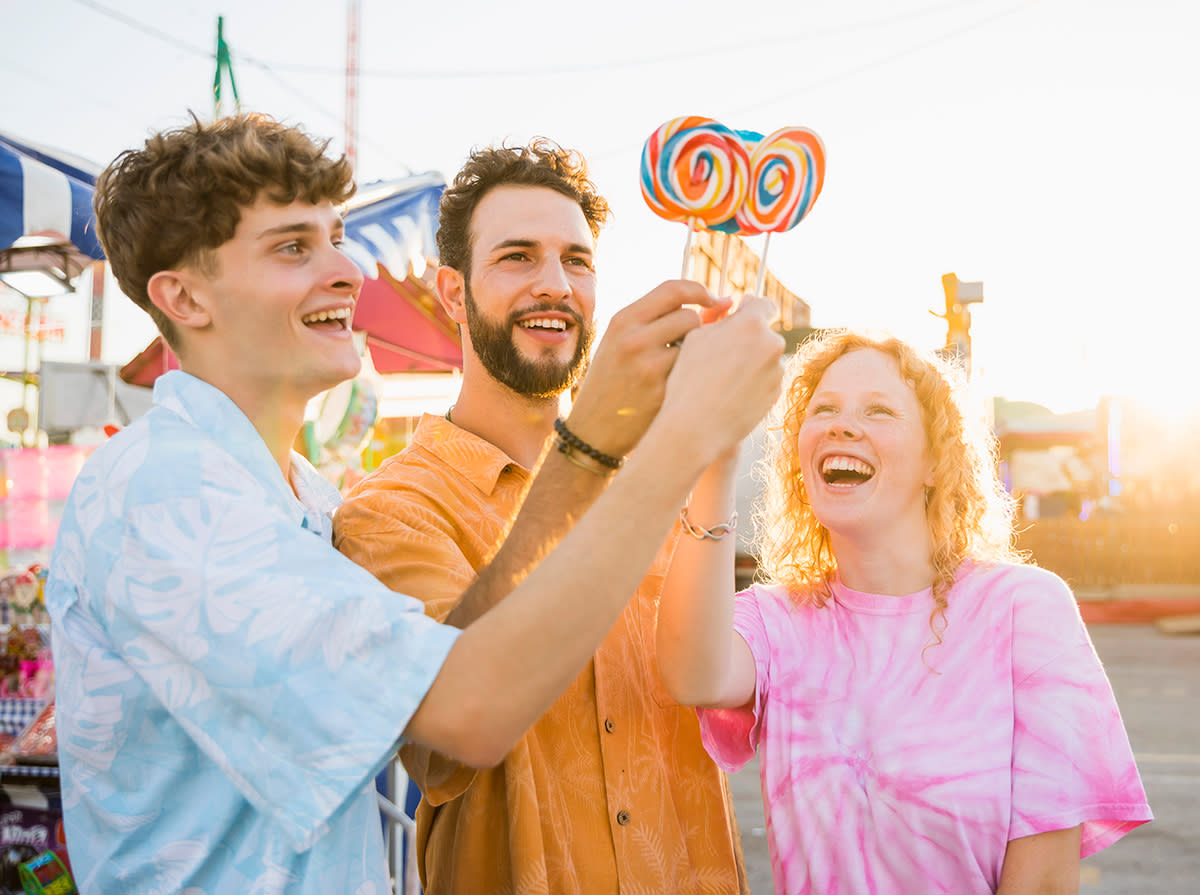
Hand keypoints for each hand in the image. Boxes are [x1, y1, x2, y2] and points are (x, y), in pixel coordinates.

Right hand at [566, 280, 731, 456]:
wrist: (591, 432)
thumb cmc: (612, 384)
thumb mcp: (622, 343)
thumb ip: (660, 320)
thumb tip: (723, 304)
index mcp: (622, 320)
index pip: (673, 288)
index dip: (700, 290)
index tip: (714, 301)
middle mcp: (633, 339)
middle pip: (689, 316)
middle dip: (698, 330)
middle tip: (691, 347)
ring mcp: (648, 366)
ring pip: (697, 346)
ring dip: (697, 354)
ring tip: (682, 369)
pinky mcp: (662, 392)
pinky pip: (694, 373)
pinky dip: (695, 377)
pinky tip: (682, 388)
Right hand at [655, 294, 784, 466]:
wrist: (695, 427)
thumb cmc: (688, 379)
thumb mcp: (695, 337)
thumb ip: (720, 317)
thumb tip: (734, 306)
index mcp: (751, 324)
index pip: (763, 304)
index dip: (749, 308)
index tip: (738, 315)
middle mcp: (772, 344)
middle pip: (764, 333)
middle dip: (748, 338)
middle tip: (721, 354)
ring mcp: (777, 371)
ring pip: (765, 357)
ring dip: (751, 361)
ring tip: (722, 379)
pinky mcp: (777, 393)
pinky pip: (766, 379)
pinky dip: (753, 382)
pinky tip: (730, 393)